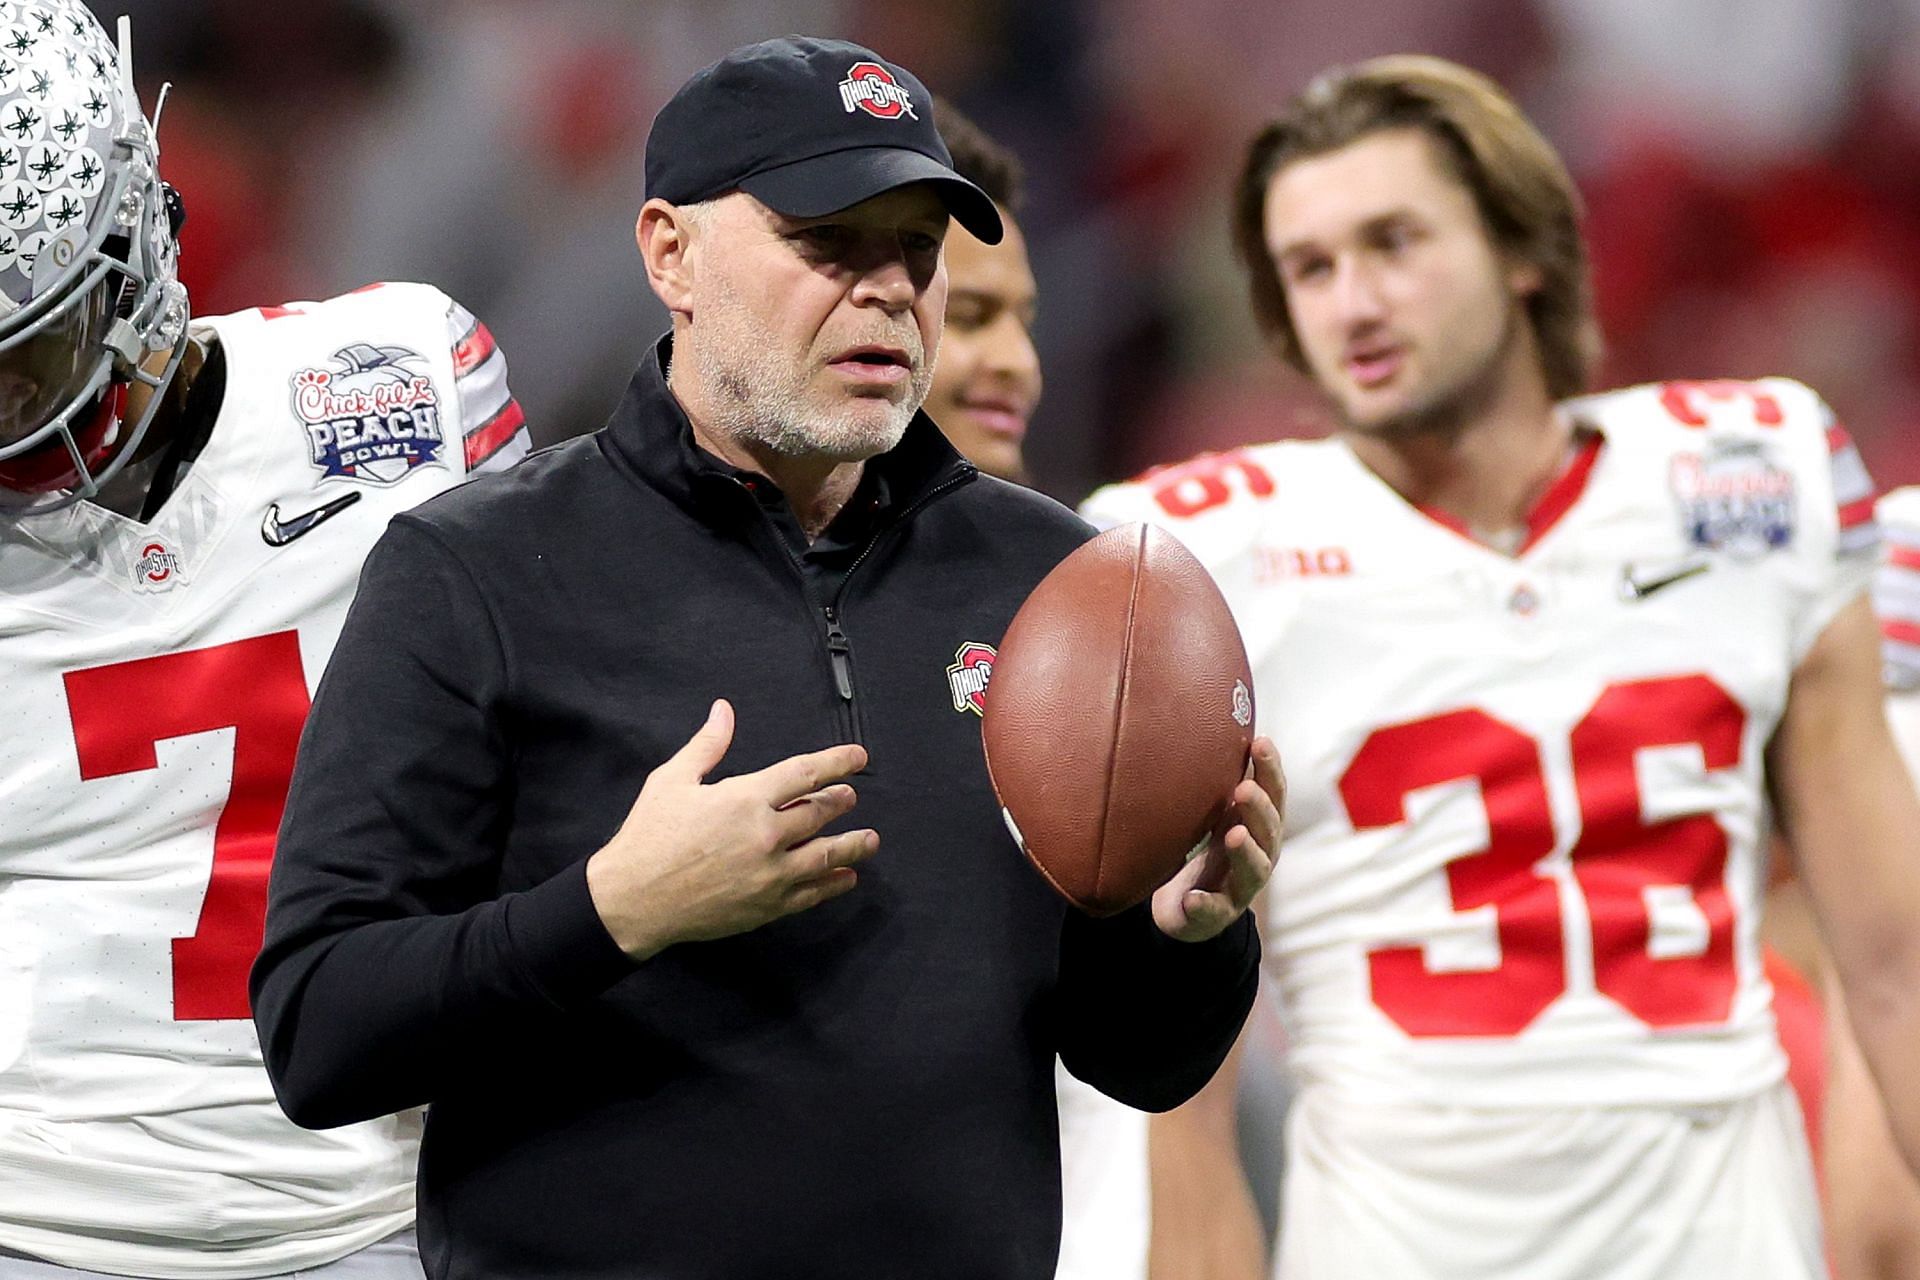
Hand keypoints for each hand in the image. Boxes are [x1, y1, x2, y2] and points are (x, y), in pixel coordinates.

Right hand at [585, 700, 877, 959]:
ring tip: (870, 839)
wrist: (632, 900)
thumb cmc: (649, 836)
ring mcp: (770, 874)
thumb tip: (724, 709)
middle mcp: (766, 835)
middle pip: (820, 812)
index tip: (858, 757)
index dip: (837, 761)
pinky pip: (811, 894)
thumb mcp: (672, 780)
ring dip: (853, 845)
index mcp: (745, 798)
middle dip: (840, 801)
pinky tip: (846, 878)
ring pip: (826, 855)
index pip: (805, 772)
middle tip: (850, 797)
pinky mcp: (767, 906)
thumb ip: (707, 745)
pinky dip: (833, 884)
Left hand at [1151, 737, 1282, 941]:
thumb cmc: (1207, 850)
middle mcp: (1259, 853)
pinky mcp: (1217, 915)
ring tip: (1233, 835)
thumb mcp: (1214, 812)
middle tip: (1243, 789)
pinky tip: (1192, 899)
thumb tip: (1207, 716)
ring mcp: (1240, 887)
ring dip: (1246, 852)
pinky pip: (1213, 911)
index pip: (1272, 793)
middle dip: (1259, 808)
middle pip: (1268, 830)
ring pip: (1253, 871)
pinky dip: (1204, 905)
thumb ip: (1216, 777)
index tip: (1260, 742)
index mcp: (1258, 825)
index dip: (1270, 769)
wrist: (1189, 909)